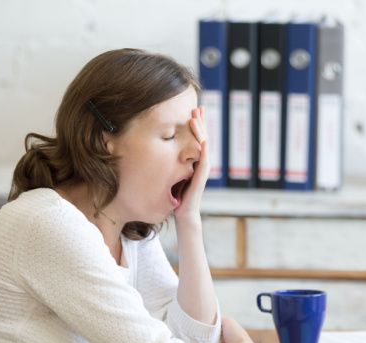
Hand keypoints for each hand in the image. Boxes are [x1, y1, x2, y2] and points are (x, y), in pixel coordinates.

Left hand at [174, 106, 209, 224]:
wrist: (184, 213)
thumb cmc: (178, 195)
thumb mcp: (175, 173)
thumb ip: (174, 162)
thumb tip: (161, 150)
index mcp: (196, 160)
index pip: (198, 138)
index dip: (198, 124)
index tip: (195, 109)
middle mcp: (202, 162)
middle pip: (203, 137)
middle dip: (201, 122)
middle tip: (199, 106)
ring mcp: (203, 169)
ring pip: (204, 145)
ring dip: (201, 131)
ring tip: (196, 117)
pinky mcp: (201, 177)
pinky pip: (204, 161)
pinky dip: (204, 149)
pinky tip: (204, 139)